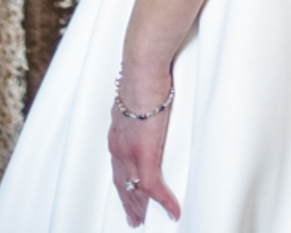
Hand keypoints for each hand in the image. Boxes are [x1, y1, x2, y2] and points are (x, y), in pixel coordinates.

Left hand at [108, 73, 180, 225]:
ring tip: (143, 220)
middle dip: (127, 202)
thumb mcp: (138, 98)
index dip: (123, 182)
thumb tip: (151, 106)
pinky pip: (154, 186)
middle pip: (122, 183)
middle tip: (133, 218)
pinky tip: (173, 210)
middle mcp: (119, 146)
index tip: (127, 192)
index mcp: (117, 133)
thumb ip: (141, 109)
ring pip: (134, 189)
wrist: (142, 72)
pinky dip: (164, 201)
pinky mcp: (146, 155)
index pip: (118, 166)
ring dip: (140, 207)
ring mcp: (130, 153)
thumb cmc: (144, 76)